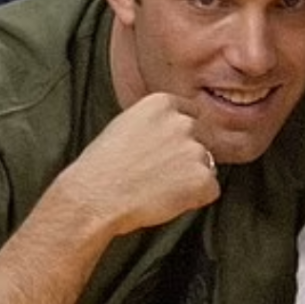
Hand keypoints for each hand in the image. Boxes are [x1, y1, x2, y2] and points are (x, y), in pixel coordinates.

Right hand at [51, 93, 221, 237]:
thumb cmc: (101, 167)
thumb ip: (156, 123)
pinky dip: (196, 199)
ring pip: (207, 165)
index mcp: (163, 103)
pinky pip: (211, 190)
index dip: (182, 136)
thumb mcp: (125, 125)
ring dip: (191, 178)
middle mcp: (183, 122)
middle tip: (160, 174)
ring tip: (159, 188)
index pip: (192, 114)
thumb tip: (173, 133)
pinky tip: (168, 200)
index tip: (169, 151)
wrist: (94, 196)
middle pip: (202, 139)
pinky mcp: (202, 178)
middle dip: (187, 156)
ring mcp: (195, 149)